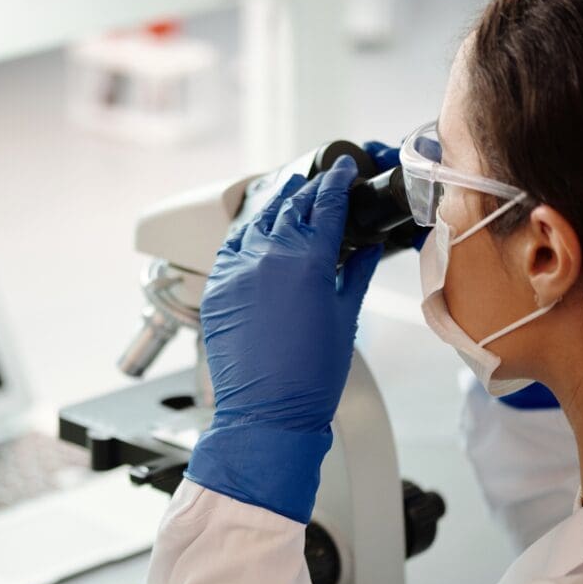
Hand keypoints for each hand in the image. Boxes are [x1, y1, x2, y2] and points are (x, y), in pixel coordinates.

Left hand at [184, 155, 382, 522]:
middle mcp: (267, 257)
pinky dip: (246, 232)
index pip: (325, 205)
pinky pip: (231, 246)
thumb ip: (354, 275)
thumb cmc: (310, 378)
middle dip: (308, 190)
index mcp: (307, 260)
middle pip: (291, 207)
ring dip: (277, 204)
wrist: (267, 413)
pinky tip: (256, 227)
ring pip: (257, 221)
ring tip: (290, 194)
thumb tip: (366, 249)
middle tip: (322, 180)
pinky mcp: (216, 288)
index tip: (344, 169)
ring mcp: (236, 271)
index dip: (337, 182)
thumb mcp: (343, 319)